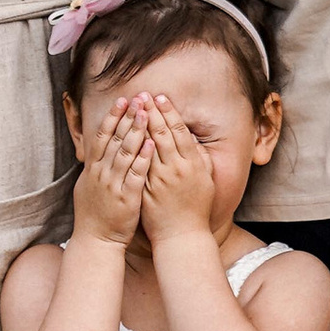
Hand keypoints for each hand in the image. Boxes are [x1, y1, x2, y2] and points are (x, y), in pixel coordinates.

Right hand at [70, 101, 149, 250]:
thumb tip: (97, 148)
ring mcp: (113, 185)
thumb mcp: (87, 186)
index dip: (112, 117)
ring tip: (145, 113)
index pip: (102, 136)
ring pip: (125, 153)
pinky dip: (142, 158)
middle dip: (126, 117)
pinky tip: (151, 144)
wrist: (95, 241)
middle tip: (137, 98)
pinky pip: (136, 174)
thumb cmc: (94, 214)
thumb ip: (95, 166)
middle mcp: (101, 173)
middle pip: (114, 139)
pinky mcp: (126, 198)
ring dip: (135, 131)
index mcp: (93, 169)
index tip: (122, 100)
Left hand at [136, 93, 216, 249]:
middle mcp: (176, 169)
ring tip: (131, 108)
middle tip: (142, 95)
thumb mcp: (206, 179)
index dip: (169, 112)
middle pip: (161, 134)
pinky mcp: (145, 189)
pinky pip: (136, 165)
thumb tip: (190, 137)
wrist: (182, 236)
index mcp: (193, 164)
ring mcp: (159, 179)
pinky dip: (130, 149)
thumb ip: (200, 157)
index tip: (161, 97)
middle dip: (151, 112)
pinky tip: (123, 135)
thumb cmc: (196, 208)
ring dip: (138, 125)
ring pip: (146, 146)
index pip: (179, 131)